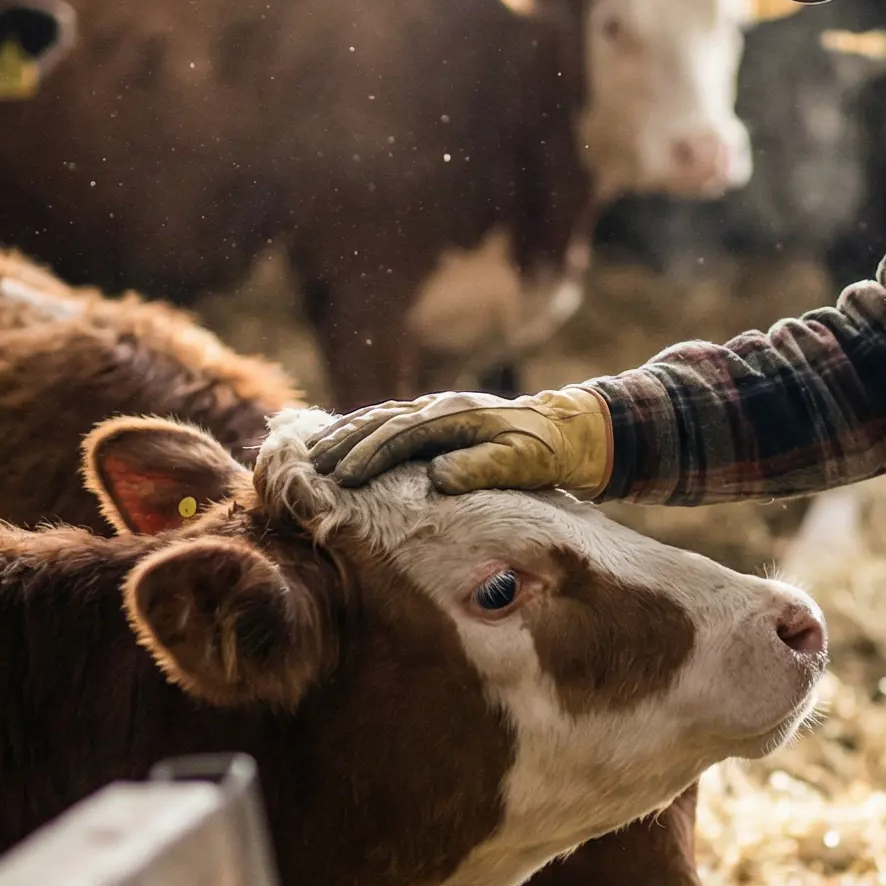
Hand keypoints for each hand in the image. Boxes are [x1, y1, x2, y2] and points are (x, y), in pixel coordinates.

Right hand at [307, 385, 613, 496]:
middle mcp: (443, 406)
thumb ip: (481, 468)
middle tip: (312, 468)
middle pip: (382, 421)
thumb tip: (436, 478)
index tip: (341, 479)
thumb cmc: (549, 452)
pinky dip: (366, 429)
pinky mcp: (443, 419)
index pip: (400, 436)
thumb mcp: (523, 463)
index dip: (368, 457)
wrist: (573, 431)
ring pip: (383, 417)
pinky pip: (394, 421)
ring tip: (316, 453)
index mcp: (457, 415)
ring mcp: (441, 409)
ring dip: (348, 433)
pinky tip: (349, 441)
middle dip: (345, 443)